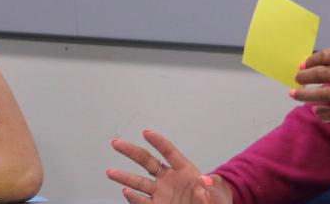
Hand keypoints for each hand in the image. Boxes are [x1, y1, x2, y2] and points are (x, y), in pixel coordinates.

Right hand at [106, 130, 230, 203]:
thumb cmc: (216, 202)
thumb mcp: (220, 194)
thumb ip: (214, 186)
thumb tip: (205, 180)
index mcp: (184, 170)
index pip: (168, 152)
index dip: (158, 142)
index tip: (146, 132)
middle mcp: (169, 179)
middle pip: (147, 161)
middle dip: (131, 152)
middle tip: (116, 143)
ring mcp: (162, 193)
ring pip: (139, 182)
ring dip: (124, 177)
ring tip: (110, 172)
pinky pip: (142, 201)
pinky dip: (133, 198)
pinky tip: (125, 192)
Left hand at [291, 46, 329, 146]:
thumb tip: (318, 65)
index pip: (329, 55)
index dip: (311, 61)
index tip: (301, 66)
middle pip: (324, 73)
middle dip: (305, 77)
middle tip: (296, 80)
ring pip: (326, 93)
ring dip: (307, 95)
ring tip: (296, 95)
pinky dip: (323, 113)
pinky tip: (316, 112)